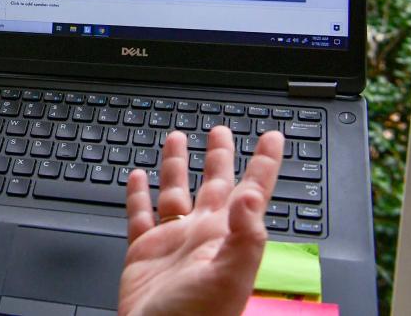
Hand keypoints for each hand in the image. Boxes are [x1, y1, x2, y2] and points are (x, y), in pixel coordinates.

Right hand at [119, 126, 283, 315]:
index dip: (264, 162)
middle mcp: (201, 235)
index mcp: (225, 237)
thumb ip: (245, 236)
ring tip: (176, 138)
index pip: (251, 191)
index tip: (273, 137)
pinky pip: (140, 215)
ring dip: (176, 165)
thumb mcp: (229, 279)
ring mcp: (173, 243)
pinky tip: (137, 177)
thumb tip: (252, 194)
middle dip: (219, 156)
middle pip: (214, 185)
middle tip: (220, 131)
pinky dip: (137, 195)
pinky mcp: (144, 253)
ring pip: (175, 192)